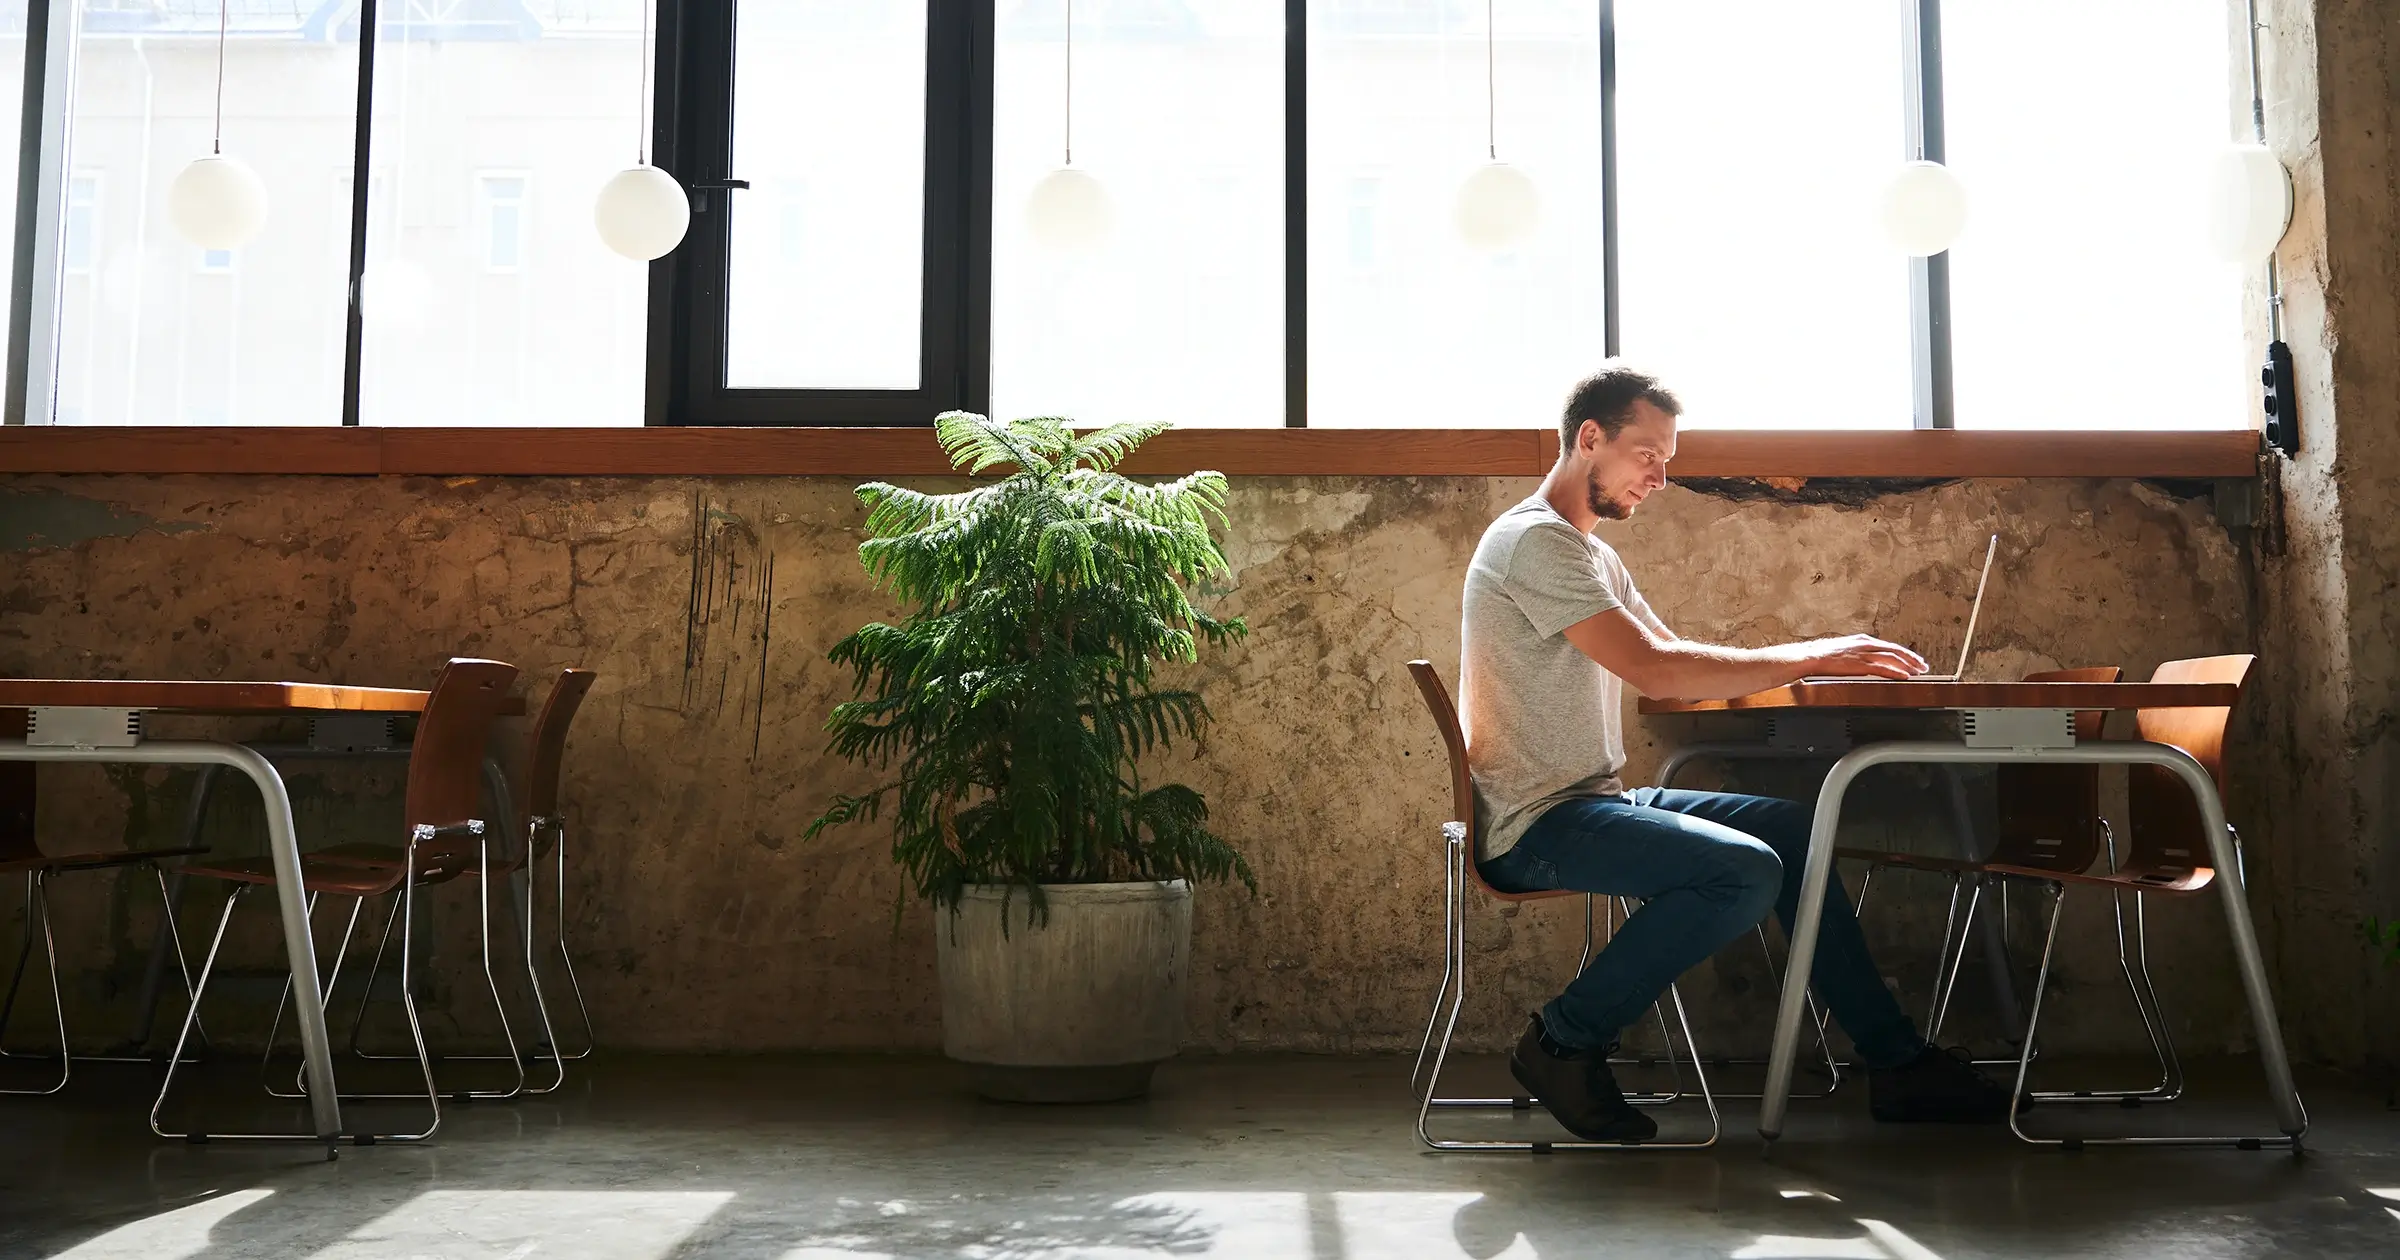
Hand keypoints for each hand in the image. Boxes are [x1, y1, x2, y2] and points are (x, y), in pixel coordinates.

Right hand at [1798, 634, 1927, 679]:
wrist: (1812, 657)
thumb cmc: (1825, 655)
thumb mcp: (1845, 650)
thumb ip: (1859, 653)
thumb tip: (1868, 660)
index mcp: (1864, 640)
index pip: (1890, 646)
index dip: (1905, 653)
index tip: (1914, 660)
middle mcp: (1866, 644)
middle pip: (1896, 651)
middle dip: (1912, 659)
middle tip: (1923, 666)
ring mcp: (1864, 654)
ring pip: (1893, 659)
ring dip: (1907, 666)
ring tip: (1918, 673)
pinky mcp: (1860, 664)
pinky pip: (1883, 669)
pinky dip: (1896, 672)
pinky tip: (1904, 677)